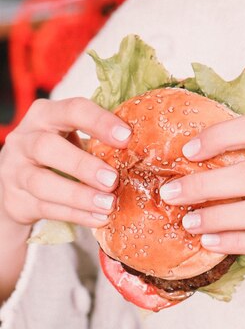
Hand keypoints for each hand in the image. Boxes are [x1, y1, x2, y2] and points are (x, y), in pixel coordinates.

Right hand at [0, 97, 131, 229]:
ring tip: (108, 204)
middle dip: (82, 164)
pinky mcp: (17, 200)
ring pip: (42, 183)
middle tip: (113, 180)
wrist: (17, 183)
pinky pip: (46, 209)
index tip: (126, 137)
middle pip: (47, 147)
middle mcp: (25, 139)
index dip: (99, 122)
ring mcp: (16, 171)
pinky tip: (98, 219)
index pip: (72, 110)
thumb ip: (97, 139)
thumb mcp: (69, 136)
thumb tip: (144, 149)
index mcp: (46, 115)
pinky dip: (75, 215)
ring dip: (79, 195)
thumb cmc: (57, 154)